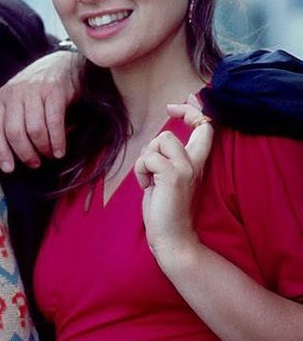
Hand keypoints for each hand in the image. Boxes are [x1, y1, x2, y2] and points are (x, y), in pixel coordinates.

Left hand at [0, 51, 81, 171]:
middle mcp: (14, 93)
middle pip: (15, 133)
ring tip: (50, 155)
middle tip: (35, 163)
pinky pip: (53, 123)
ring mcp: (34, 90)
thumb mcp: (17, 101)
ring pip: (34, 130)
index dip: (1, 151)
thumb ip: (11, 120)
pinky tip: (60, 150)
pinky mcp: (54, 91)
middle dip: (25, 154)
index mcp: (1, 97)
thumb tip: (9, 156)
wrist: (63, 64)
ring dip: (43, 148)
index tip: (9, 168)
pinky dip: (57, 141)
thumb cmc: (38, 90)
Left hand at [134, 119, 213, 262]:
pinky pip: (148, 157)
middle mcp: (196, 163)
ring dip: (147, 156)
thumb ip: (166, 158)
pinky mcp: (174, 176)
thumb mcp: (166, 177)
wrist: (171, 240)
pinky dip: (140, 170)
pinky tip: (146, 186)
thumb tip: (157, 141)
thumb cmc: (164, 208)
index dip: (194, 110)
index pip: (206, 128)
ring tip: (149, 177)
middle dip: (184, 113)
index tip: (175, 106)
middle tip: (170, 115)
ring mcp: (187, 169)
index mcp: (195, 163)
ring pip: (162, 139)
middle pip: (197, 125)